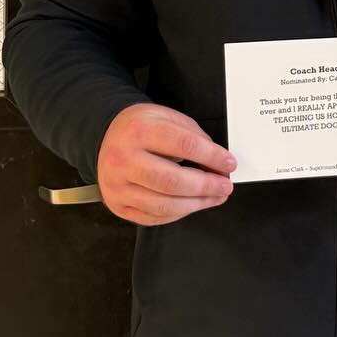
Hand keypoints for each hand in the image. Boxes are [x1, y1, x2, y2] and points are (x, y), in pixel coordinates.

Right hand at [97, 102, 236, 224]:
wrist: (106, 135)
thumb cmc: (142, 127)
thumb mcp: (168, 119)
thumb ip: (195, 139)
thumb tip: (219, 165)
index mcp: (139, 131)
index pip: (184, 145)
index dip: (212, 157)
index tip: (229, 163)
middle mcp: (123, 160)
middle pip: (172, 182)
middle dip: (206, 187)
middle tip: (225, 186)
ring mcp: (117, 186)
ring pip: (163, 205)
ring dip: (196, 204)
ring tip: (214, 197)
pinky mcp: (118, 205)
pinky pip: (153, 218)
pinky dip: (178, 214)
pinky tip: (191, 205)